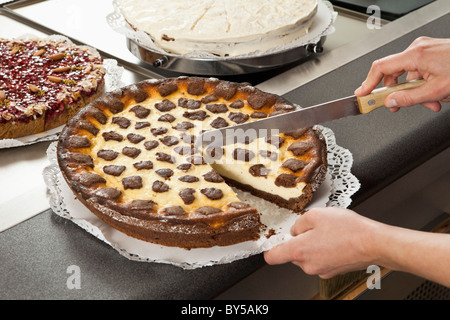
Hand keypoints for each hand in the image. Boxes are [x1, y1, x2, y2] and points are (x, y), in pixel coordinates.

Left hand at [264, 207, 378, 278]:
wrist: (374, 243)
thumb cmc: (348, 229)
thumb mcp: (316, 214)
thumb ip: (298, 223)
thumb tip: (295, 230)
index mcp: (299, 251)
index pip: (272, 257)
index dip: (270, 248)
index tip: (272, 241)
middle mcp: (308, 265)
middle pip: (292, 253)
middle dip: (299, 240)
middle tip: (313, 228)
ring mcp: (321, 270)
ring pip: (308, 255)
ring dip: (313, 244)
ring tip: (329, 232)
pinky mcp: (333, 271)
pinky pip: (321, 258)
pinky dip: (325, 250)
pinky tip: (336, 240)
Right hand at [354, 36, 449, 111]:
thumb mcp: (435, 91)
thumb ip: (408, 99)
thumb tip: (391, 102)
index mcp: (415, 55)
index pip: (380, 68)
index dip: (368, 83)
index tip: (362, 95)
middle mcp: (418, 48)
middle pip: (395, 74)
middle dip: (400, 93)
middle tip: (399, 106)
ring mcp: (426, 49)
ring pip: (410, 75)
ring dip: (416, 92)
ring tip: (431, 102)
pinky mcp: (433, 52)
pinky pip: (420, 71)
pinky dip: (425, 85)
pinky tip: (436, 94)